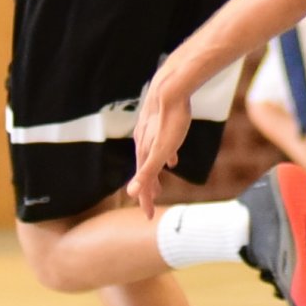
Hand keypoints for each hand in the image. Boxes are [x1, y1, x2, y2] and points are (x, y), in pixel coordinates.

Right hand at [129, 70, 192, 216]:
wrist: (172, 88)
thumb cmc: (171, 120)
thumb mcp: (161, 150)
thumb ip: (148, 171)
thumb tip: (131, 194)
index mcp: (143, 152)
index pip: (142, 183)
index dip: (145, 200)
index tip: (148, 217)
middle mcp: (143, 143)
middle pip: (144, 172)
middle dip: (148, 189)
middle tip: (152, 204)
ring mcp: (150, 133)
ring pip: (151, 159)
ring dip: (154, 174)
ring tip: (160, 185)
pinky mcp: (160, 123)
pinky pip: (161, 146)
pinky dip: (165, 157)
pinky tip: (173, 158)